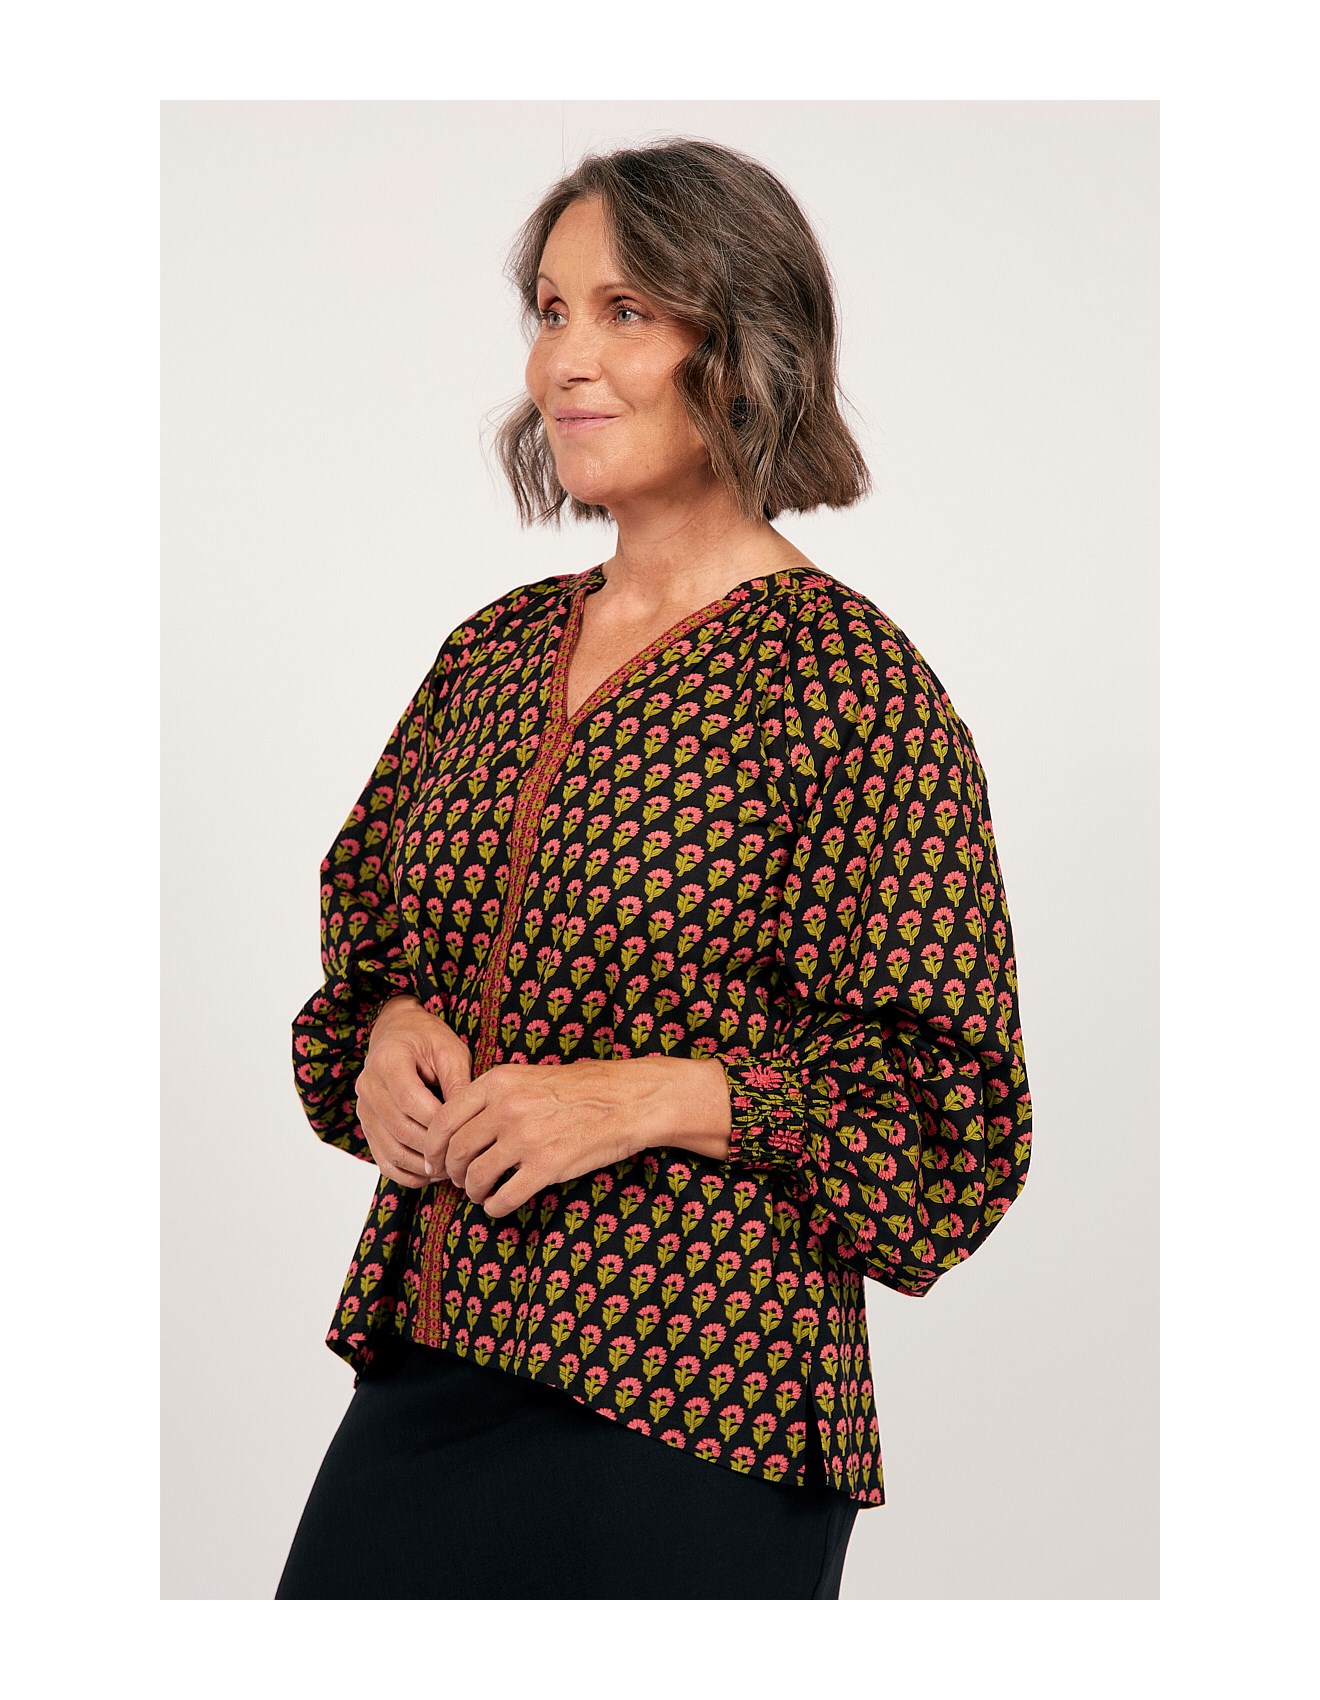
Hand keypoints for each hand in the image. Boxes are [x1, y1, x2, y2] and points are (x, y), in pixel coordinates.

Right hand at [355, 995, 472, 1187]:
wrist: (397, 1032)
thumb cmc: (428, 1039)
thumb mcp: (451, 1051)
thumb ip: (459, 1084)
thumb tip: (468, 1124)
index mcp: (388, 1060)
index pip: (411, 1101)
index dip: (439, 1123)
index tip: (466, 1134)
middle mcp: (368, 1086)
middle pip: (401, 1129)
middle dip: (434, 1149)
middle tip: (463, 1160)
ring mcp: (364, 1109)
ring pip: (391, 1151)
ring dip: (422, 1166)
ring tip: (451, 1169)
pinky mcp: (367, 1126)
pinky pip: (384, 1160)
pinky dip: (407, 1174)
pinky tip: (431, 1173)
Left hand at [418, 1059, 642, 1218]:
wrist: (628, 1099)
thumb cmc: (581, 1088)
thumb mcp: (529, 1076)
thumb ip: (494, 1096)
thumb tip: (460, 1129)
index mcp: (498, 1082)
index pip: (443, 1119)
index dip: (432, 1147)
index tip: (432, 1161)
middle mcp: (506, 1108)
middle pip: (456, 1151)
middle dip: (452, 1173)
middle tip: (459, 1181)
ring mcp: (526, 1138)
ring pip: (477, 1177)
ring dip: (473, 1192)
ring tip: (480, 1194)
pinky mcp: (547, 1166)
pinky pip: (504, 1197)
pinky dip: (495, 1207)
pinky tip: (499, 1205)